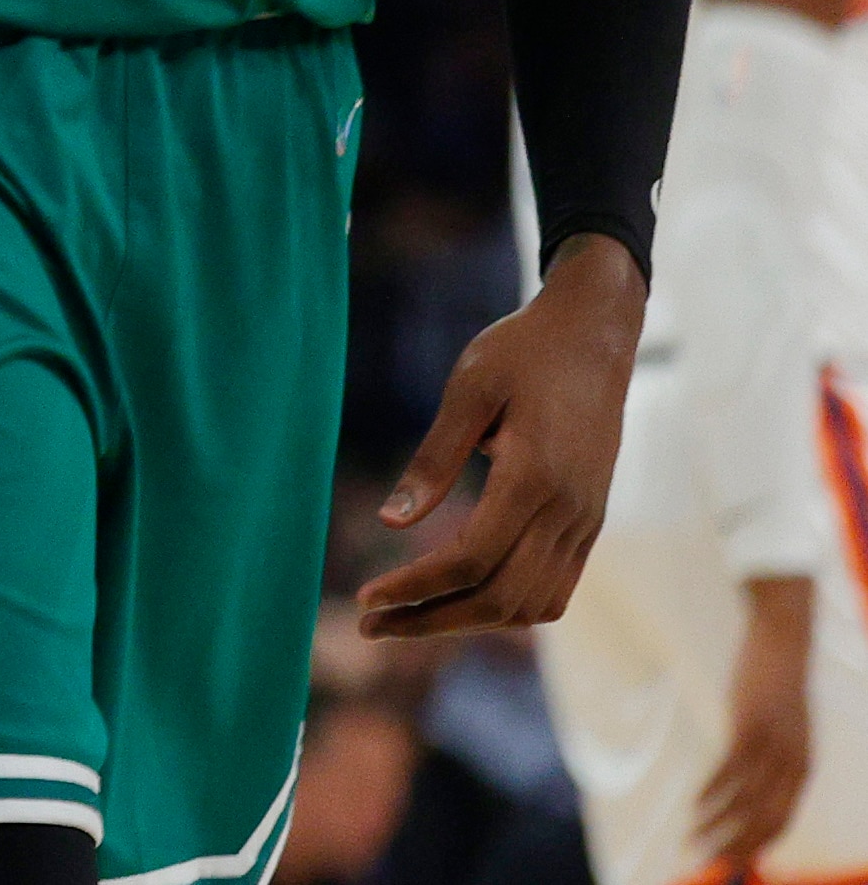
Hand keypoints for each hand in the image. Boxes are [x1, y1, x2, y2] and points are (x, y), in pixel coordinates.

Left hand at [359, 233, 641, 635]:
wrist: (595, 335)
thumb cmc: (523, 352)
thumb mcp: (469, 389)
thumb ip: (433, 458)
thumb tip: (390, 521)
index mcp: (536, 477)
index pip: (471, 561)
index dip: (415, 587)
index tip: (365, 598)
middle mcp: (569, 512)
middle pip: (500, 599)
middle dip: (432, 620)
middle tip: (371, 626)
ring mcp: (587, 522)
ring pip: (533, 605)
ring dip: (470, 621)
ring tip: (408, 617)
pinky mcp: (590, 521)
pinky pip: (554, 587)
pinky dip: (507, 606)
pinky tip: (459, 597)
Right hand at [699, 576, 815, 869]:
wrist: (784, 638)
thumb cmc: (775, 683)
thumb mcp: (781, 727)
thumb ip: (773, 754)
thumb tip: (753, 780)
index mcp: (802, 768)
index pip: (781, 821)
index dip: (756, 845)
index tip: (732, 861)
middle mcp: (793, 764)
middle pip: (766, 820)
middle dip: (737, 846)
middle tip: (712, 864)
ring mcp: (773, 746)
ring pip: (745, 801)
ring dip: (718, 826)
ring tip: (695, 841)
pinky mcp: (751, 726)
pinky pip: (730, 771)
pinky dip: (712, 794)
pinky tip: (695, 807)